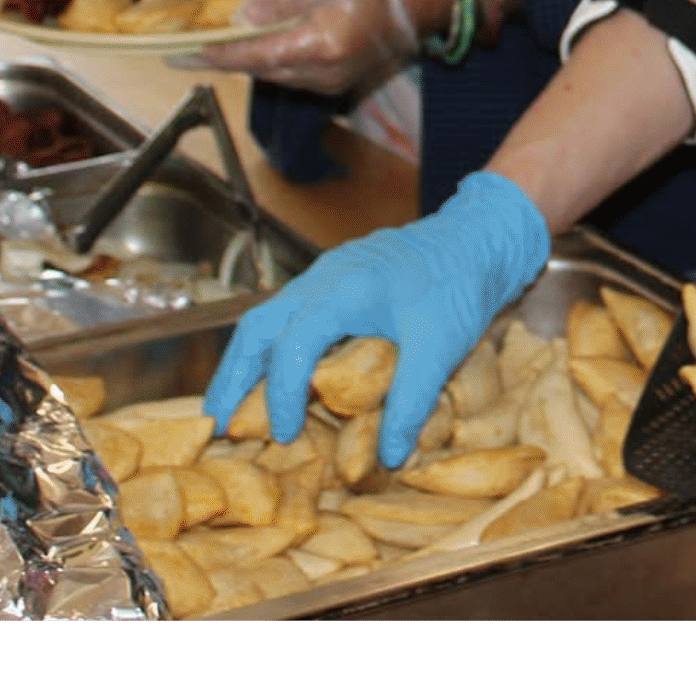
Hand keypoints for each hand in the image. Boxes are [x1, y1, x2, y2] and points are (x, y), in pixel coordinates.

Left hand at [181, 0, 429, 96]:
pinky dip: (274, 59)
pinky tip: (261, 42)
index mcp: (321, 45)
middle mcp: (326, 74)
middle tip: (193, 43)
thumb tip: (241, 18)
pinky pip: (296, 74)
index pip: (254, 56)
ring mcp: (335, 81)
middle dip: (227, 57)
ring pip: (278, 74)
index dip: (214, 56)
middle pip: (262, 70)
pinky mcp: (341, 79)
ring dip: (250, 59)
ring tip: (221, 41)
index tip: (179, 54)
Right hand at [200, 171, 550, 465]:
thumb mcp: (441, 347)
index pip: (291, 345)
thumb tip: (387, 458)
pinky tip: (273, 376)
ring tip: (230, 407)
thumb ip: (412, 402)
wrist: (479, 237)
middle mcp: (323, 277)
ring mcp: (325, 275)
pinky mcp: (335, 280)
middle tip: (216, 423)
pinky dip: (271, 348)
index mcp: (344, 289)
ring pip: (266, 318)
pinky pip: (287, 314)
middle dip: (232, 377)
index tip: (282, 433)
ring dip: (246, 362)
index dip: (281, 394)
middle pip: (257, 327)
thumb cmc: (460, 284)